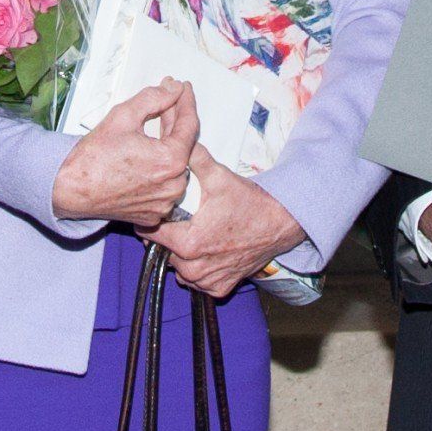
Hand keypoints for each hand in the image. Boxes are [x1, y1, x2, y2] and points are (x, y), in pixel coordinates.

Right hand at [54, 82, 197, 228]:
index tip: (183, 89)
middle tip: (166, 101)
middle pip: (184, 145)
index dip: (186, 102)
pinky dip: (160, 168)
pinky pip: (165, 185)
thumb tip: (173, 90)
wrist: (71, 189)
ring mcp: (164, 202)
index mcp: (170, 162)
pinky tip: (148, 154)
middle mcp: (173, 186)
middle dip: (175, 120)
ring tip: (156, 127)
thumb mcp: (123, 116)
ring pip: (177, 166)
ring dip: (169, 145)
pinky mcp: (154, 213)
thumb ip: (154, 98)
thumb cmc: (92, 159)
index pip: (190, 125)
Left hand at [152, 147, 301, 299]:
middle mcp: (194, 268)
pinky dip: (198, 268)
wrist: (280, 224)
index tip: (157, 211)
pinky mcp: (218, 288)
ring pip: (177, 267)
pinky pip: (196, 281)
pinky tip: (207, 251)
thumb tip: (176, 142)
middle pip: (163, 251)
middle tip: (179, 221)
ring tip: (194, 234)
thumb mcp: (219, 177)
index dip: (152, 220)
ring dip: (181, 254)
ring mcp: (207, 281)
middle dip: (167, 236)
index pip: (151, 234)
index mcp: (189, 243)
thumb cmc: (250, 203)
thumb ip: (193, 159)